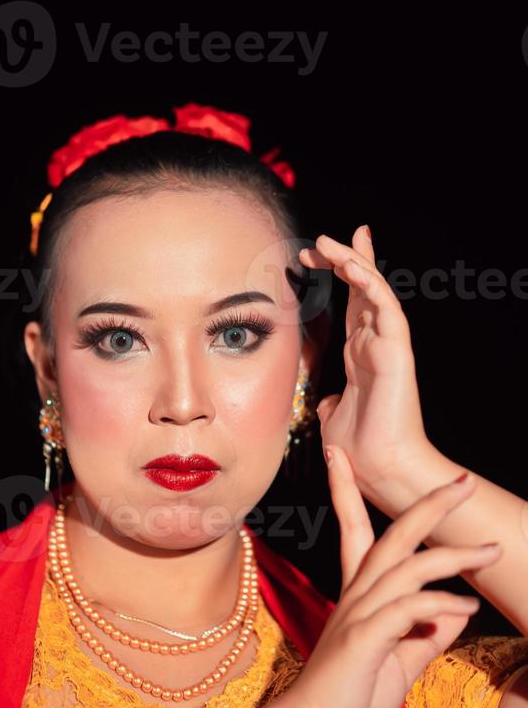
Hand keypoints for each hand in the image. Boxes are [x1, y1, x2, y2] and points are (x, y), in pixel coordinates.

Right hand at [294, 443, 501, 707]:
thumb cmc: (351, 695)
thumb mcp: (402, 659)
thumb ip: (428, 632)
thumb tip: (458, 611)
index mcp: (361, 593)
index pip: (355, 528)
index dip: (348, 489)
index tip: (339, 454)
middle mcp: (359, 593)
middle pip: (394, 534)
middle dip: (427, 503)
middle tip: (462, 481)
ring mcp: (360, 612)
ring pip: (410, 567)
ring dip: (455, 556)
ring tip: (492, 551)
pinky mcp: (365, 637)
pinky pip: (409, 609)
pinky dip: (441, 605)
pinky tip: (467, 609)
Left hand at [300, 226, 427, 490]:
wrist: (379, 468)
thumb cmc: (359, 448)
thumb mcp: (331, 415)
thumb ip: (328, 400)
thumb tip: (323, 399)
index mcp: (361, 353)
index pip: (351, 303)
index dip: (337, 275)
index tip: (311, 254)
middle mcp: (375, 343)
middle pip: (363, 288)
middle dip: (344, 259)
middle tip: (321, 239)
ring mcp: (388, 344)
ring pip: (374, 289)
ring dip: (352, 262)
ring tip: (327, 242)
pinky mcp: (396, 350)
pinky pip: (385, 306)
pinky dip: (370, 282)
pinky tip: (351, 265)